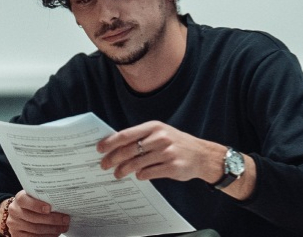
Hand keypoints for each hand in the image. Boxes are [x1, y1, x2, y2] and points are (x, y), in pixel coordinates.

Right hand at [0, 190, 69, 236]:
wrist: (19, 214)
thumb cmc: (32, 204)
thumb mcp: (35, 198)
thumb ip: (44, 199)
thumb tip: (62, 203)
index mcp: (19, 199)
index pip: (24, 200)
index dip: (36, 205)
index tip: (49, 208)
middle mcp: (15, 211)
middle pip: (34, 218)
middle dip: (52, 219)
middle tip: (65, 219)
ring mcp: (15, 225)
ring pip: (36, 229)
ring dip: (52, 229)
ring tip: (63, 227)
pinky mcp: (17, 235)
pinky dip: (47, 236)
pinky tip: (55, 234)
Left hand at [97, 121, 227, 181]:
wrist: (203, 155)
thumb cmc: (176, 144)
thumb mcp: (160, 133)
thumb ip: (141, 138)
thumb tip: (116, 147)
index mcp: (154, 127)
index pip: (126, 134)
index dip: (110, 142)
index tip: (99, 149)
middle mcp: (160, 138)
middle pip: (128, 150)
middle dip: (113, 159)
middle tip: (104, 165)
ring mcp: (167, 152)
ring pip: (136, 163)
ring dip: (123, 170)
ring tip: (118, 174)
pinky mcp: (172, 167)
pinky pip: (148, 173)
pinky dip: (140, 175)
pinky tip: (138, 176)